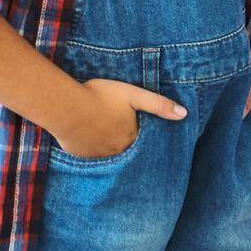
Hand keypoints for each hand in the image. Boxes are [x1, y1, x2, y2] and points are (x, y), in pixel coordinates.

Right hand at [53, 78, 186, 158]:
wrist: (66, 107)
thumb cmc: (100, 96)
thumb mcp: (133, 94)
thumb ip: (158, 104)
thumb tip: (184, 114)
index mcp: (131, 138)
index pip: (142, 142)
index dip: (141, 135)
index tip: (138, 130)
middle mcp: (117, 152)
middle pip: (126, 150)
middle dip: (125, 143)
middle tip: (120, 132)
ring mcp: (98, 156)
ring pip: (109, 154)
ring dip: (109, 147)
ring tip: (105, 135)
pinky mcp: (80, 155)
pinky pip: (90, 156)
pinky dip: (91, 149)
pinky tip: (88, 138)